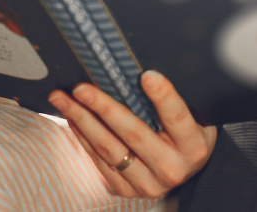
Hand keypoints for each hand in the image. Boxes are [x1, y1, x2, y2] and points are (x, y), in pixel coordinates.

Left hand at [47, 71, 215, 198]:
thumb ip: (173, 98)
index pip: (178, 118)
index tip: (147, 75)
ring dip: (82, 120)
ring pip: (109, 149)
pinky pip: (99, 160)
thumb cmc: (186, 134)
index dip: (163, 97)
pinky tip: (72, 117)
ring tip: (63, 99)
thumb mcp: (193, 115)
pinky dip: (83, 136)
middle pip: (134, 134)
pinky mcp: (127, 190)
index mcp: (193, 146)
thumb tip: (145, 67)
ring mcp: (148, 183)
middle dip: (103, 107)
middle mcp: (172, 169)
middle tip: (82, 88)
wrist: (184, 170)